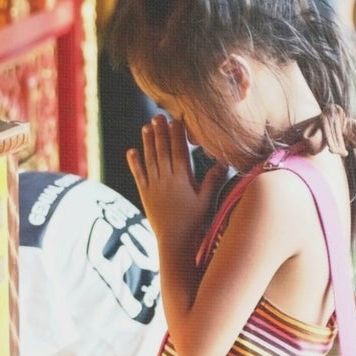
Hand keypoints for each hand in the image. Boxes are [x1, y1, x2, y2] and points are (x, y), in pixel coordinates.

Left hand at [128, 116, 221, 249]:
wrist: (174, 239)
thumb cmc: (194, 220)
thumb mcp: (206, 200)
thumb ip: (212, 179)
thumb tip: (223, 161)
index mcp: (182, 178)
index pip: (179, 151)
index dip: (177, 134)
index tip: (175, 119)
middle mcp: (166, 178)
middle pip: (162, 150)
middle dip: (160, 131)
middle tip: (158, 115)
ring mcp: (154, 185)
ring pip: (150, 159)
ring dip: (147, 142)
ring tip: (146, 126)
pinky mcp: (145, 193)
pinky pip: (138, 174)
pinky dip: (134, 162)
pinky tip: (132, 151)